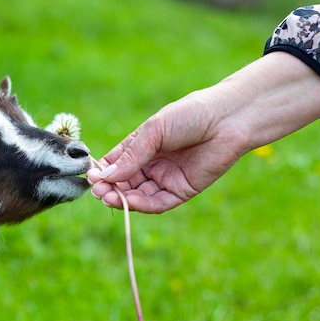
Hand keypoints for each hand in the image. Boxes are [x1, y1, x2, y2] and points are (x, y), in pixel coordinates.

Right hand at [87, 90, 246, 212]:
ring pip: (138, 195)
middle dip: (111, 188)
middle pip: (125, 182)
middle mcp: (152, 164)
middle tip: (98, 192)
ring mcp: (166, 178)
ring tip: (108, 198)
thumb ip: (131, 156)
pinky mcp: (182, 190)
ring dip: (123, 199)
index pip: (116, 164)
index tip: (91, 178)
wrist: (227, 119)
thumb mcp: (154, 132)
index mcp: (142, 146)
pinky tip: (130, 201)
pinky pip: (158, 202)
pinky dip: (142, 205)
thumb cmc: (189, 115)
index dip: (103, 172)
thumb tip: (105, 177)